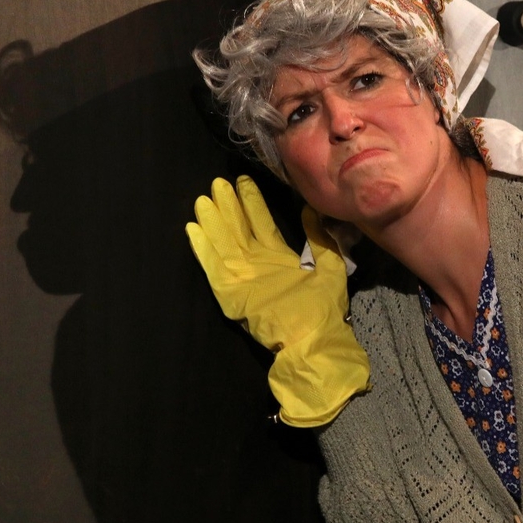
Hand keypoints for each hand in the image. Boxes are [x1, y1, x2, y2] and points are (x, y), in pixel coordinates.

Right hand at [186, 176, 369, 426]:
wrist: (313, 340)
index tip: (244, 181)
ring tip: (203, 199)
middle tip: (218, 183)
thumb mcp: (330, 266)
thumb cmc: (323, 308)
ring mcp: (242, 278)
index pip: (261, 224)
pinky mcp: (231, 293)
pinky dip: (202, 249)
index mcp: (279, 259)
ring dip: (212, 222)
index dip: (251, 203)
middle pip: (238, 229)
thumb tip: (311, 210)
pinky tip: (192, 229)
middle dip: (228, 206)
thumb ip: (320, 239)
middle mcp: (257, 265)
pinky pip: (213, 267)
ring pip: (223, 243)